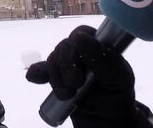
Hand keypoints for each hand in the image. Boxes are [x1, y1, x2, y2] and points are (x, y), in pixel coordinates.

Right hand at [26, 25, 140, 126]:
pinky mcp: (56, 77)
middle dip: (66, 68)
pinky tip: (34, 78)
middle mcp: (80, 51)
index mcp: (98, 45)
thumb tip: (77, 36)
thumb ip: (100, 57)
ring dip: (57, 80)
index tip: (80, 65)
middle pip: (63, 48)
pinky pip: (41, 70)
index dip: (76, 47)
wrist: (106, 120)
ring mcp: (67, 64)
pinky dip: (37, 73)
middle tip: (77, 85)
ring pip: (52, 60)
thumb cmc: (116, 95)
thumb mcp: (117, 77)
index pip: (81, 33)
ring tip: (68, 95)